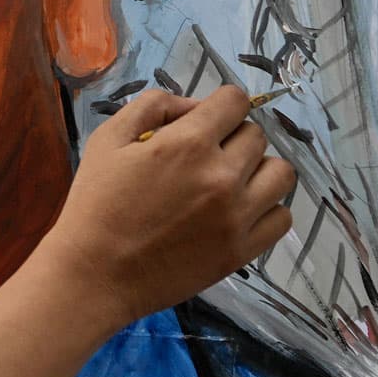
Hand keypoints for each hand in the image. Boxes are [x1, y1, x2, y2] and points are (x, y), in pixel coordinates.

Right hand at [27, 85, 297, 335]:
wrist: (94, 275)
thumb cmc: (94, 204)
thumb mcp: (108, 138)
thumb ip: (153, 106)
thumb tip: (194, 106)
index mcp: (189, 143)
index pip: (236, 100)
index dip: (220, 105)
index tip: (207, 121)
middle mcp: (223, 176)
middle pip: (257, 136)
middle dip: (232, 138)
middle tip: (206, 158)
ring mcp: (237, 216)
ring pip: (281, 173)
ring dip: (259, 171)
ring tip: (232, 184)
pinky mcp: (242, 251)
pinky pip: (283, 217)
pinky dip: (267, 210)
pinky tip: (240, 212)